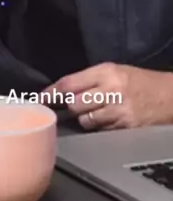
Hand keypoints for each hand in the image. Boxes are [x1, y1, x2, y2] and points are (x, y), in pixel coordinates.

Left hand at [46, 63, 172, 129]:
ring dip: (84, 118)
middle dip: (69, 107)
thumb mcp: (115, 71)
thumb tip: (62, 90)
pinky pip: (100, 129)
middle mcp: (111, 89)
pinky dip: (99, 127)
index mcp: (106, 71)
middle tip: (70, 106)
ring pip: (85, 119)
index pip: (70, 83)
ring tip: (95, 111)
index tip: (40, 99)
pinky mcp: (125, 126)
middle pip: (74, 103)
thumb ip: (90, 79)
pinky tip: (107, 119)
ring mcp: (119, 109)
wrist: (169, 95)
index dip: (52, 93)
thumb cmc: (140, 81)